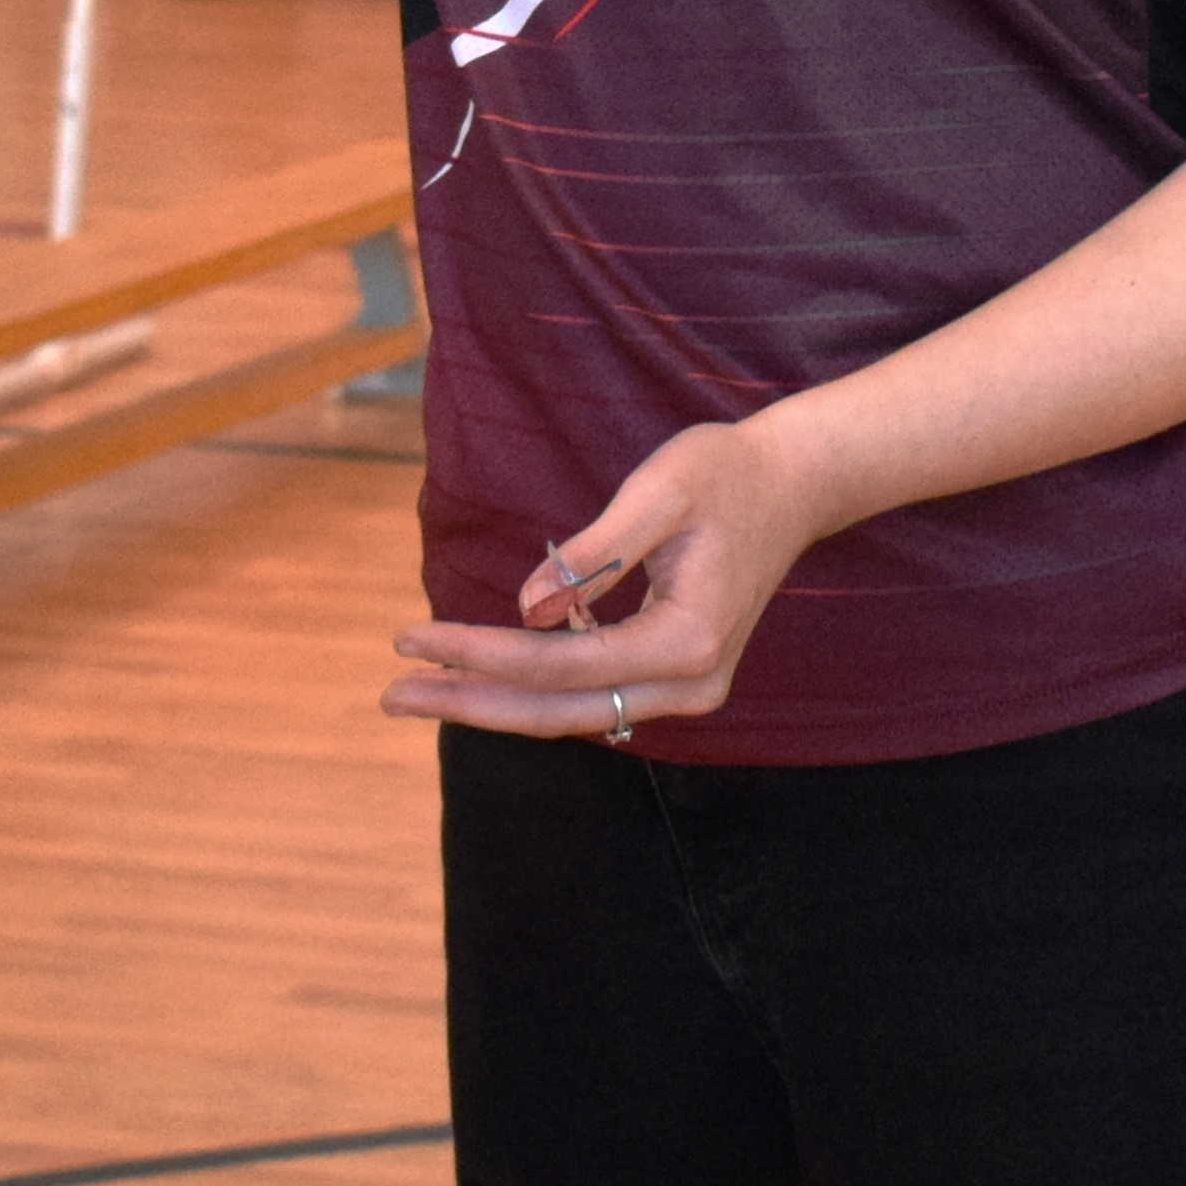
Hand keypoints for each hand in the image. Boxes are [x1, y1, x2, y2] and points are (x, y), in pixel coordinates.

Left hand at [384, 418, 839, 741]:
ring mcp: (688, 690)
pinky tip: (479, 674)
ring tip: (419, 687)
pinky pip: (592, 695)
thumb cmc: (726, 473)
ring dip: (495, 701)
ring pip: (573, 712)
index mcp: (687, 640)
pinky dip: (532, 689)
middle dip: (471, 703)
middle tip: (391, 693)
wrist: (793, 485)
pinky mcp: (677, 678)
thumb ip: (592, 553)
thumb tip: (525, 606)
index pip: (559, 664)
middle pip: (559, 710)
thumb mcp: (660, 491)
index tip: (411, 639)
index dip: (479, 654)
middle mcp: (691, 684)